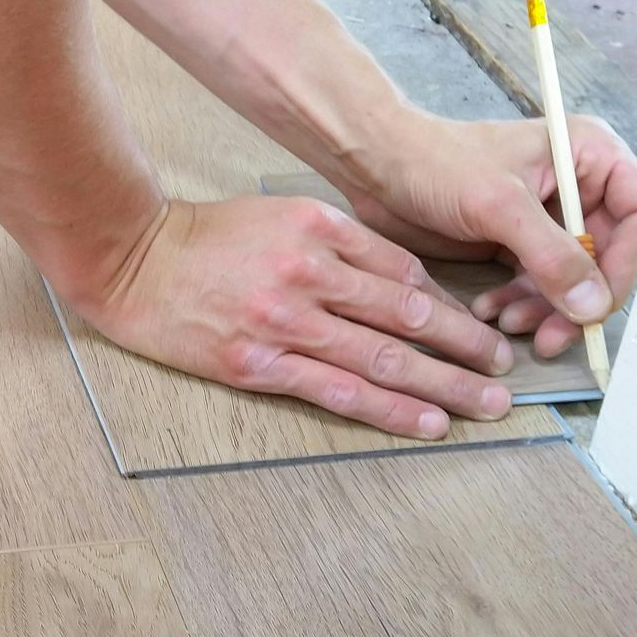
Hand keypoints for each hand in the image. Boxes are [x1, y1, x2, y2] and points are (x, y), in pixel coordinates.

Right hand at [79, 196, 516, 438]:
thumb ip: (339, 243)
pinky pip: (338, 391)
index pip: (404, 272)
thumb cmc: (207, 237)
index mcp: (319, 228)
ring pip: (383, 357)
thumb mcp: (279, 215)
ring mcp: (284, 321)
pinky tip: (426, 422)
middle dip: (465, 347)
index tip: (478, 328)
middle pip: (407, 315)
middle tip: (504, 371)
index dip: (451, 306)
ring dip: (444, 385)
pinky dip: (389, 409)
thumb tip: (403, 284)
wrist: (132, 260)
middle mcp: (309, 272)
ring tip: (485, 404)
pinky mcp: (257, 364)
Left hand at [337, 112, 636, 356]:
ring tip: (508, 323)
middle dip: (578, 300)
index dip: (629, 264)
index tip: (597, 304)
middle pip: (610, 258)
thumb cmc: (435, 162)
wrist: (378, 165)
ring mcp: (549, 218)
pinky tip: (490, 312)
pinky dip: (520, 304)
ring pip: (572, 280)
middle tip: (551, 336)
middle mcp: (579, 186)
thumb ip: (552, 255)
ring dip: (545, 309)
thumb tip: (594, 306)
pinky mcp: (518, 242)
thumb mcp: (499, 206)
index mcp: (591, 156)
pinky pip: (537, 286)